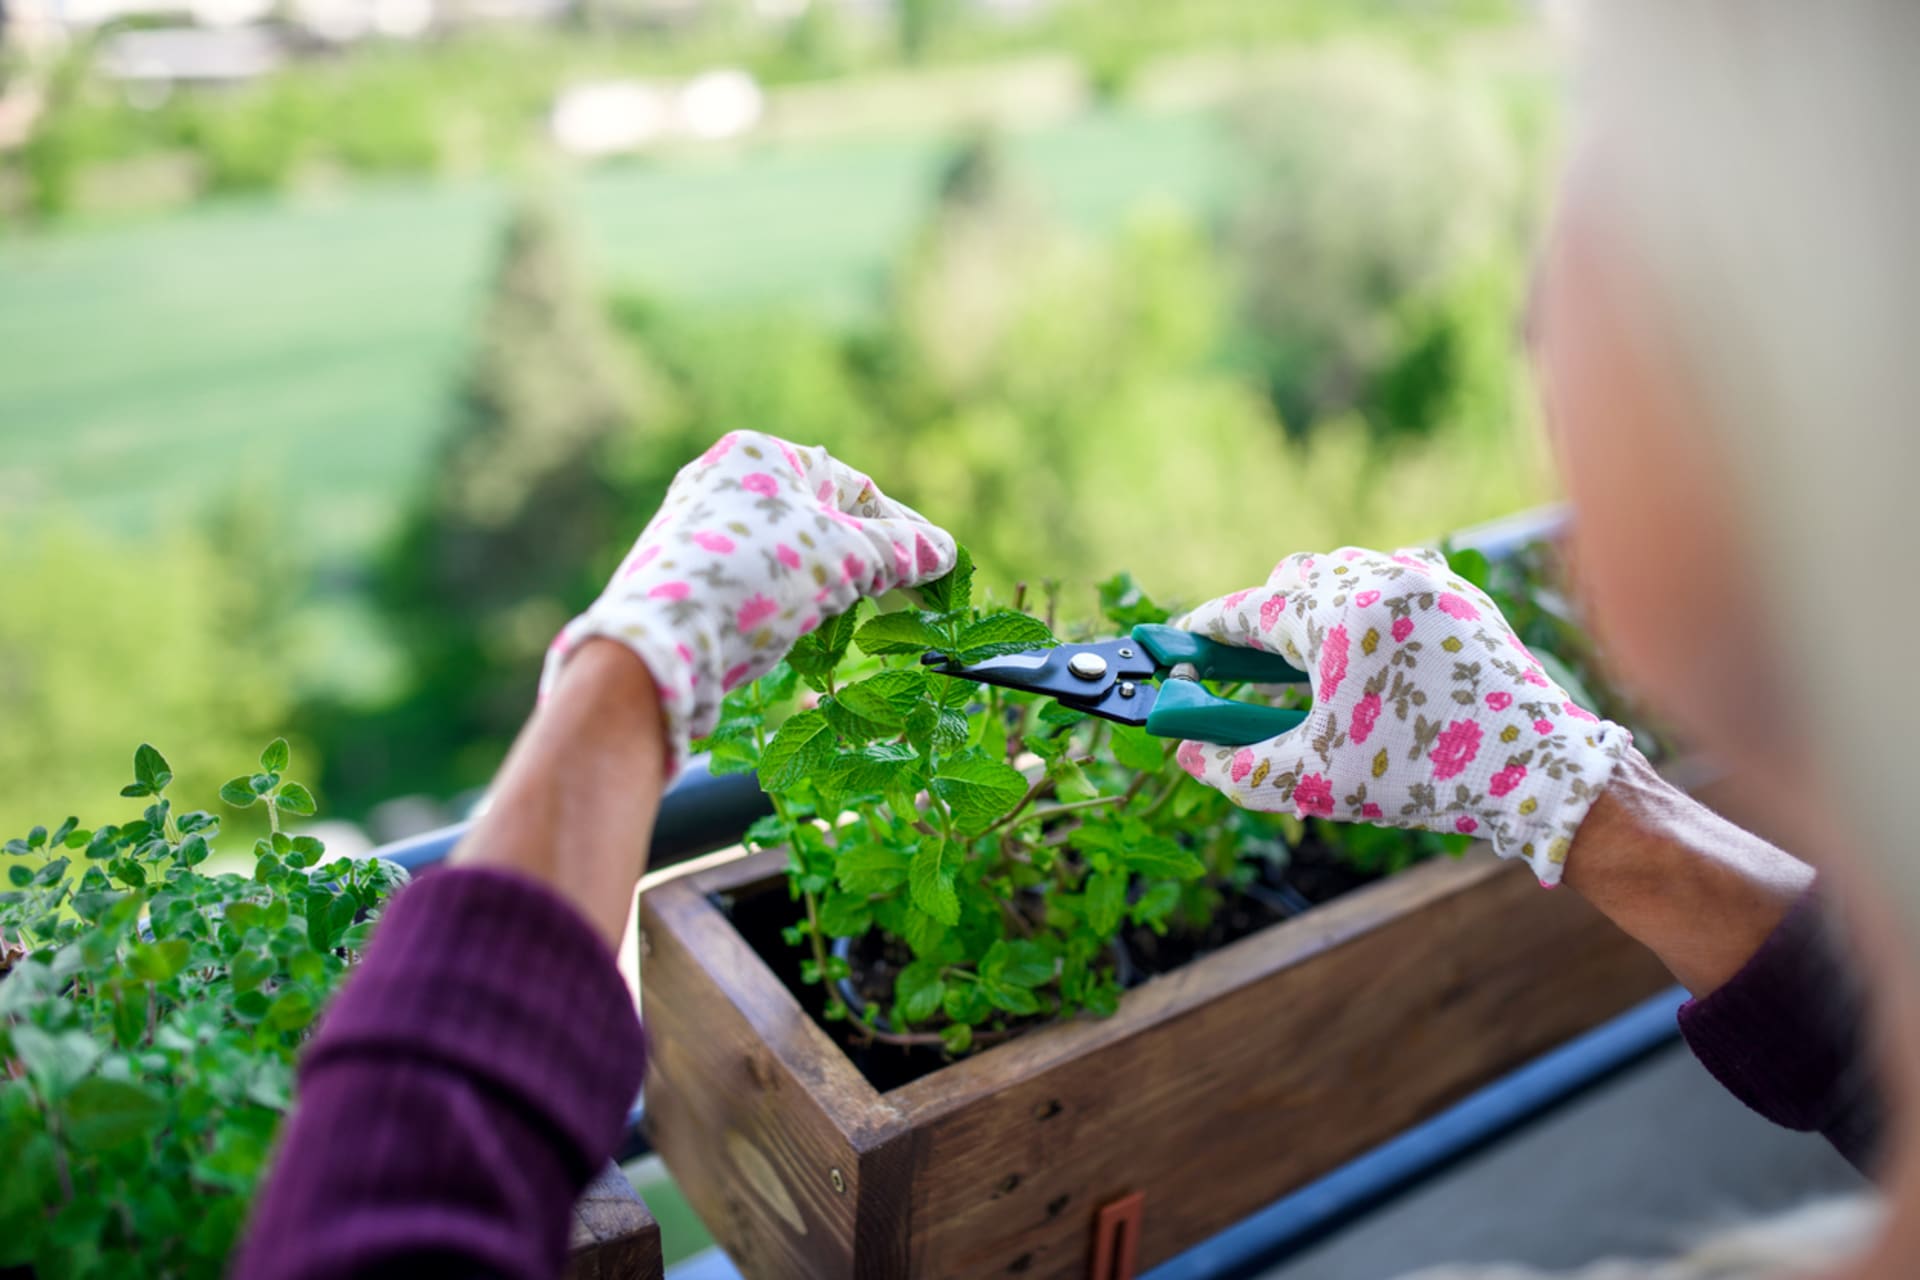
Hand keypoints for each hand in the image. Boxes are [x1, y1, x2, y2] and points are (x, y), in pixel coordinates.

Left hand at [541, 431, 955, 772]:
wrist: (661, 643)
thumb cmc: (757, 578)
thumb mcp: (845, 557)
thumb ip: (901, 550)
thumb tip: (944, 551)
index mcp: (758, 455)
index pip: (853, 485)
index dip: (903, 529)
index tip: (936, 569)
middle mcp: (721, 483)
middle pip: (820, 520)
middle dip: (865, 563)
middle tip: (905, 601)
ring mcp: (697, 532)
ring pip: (787, 556)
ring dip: (827, 589)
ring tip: (849, 623)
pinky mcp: (683, 580)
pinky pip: (752, 585)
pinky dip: (786, 607)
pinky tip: (798, 636)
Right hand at [1173, 546, 1629, 884]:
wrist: (1537, 773)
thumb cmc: (1421, 776)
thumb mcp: (1311, 780)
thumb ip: (1234, 766)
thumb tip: (1187, 752)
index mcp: (1337, 614)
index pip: (1245, 609)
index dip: (1205, 631)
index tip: (1181, 647)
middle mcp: (1380, 578)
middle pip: (1292, 578)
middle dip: (1261, 618)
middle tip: (1244, 667)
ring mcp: (1426, 580)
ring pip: (1345, 572)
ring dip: (1314, 606)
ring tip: (1310, 664)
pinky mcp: (1462, 595)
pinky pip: (1395, 577)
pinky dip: (1367, 604)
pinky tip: (1370, 653)